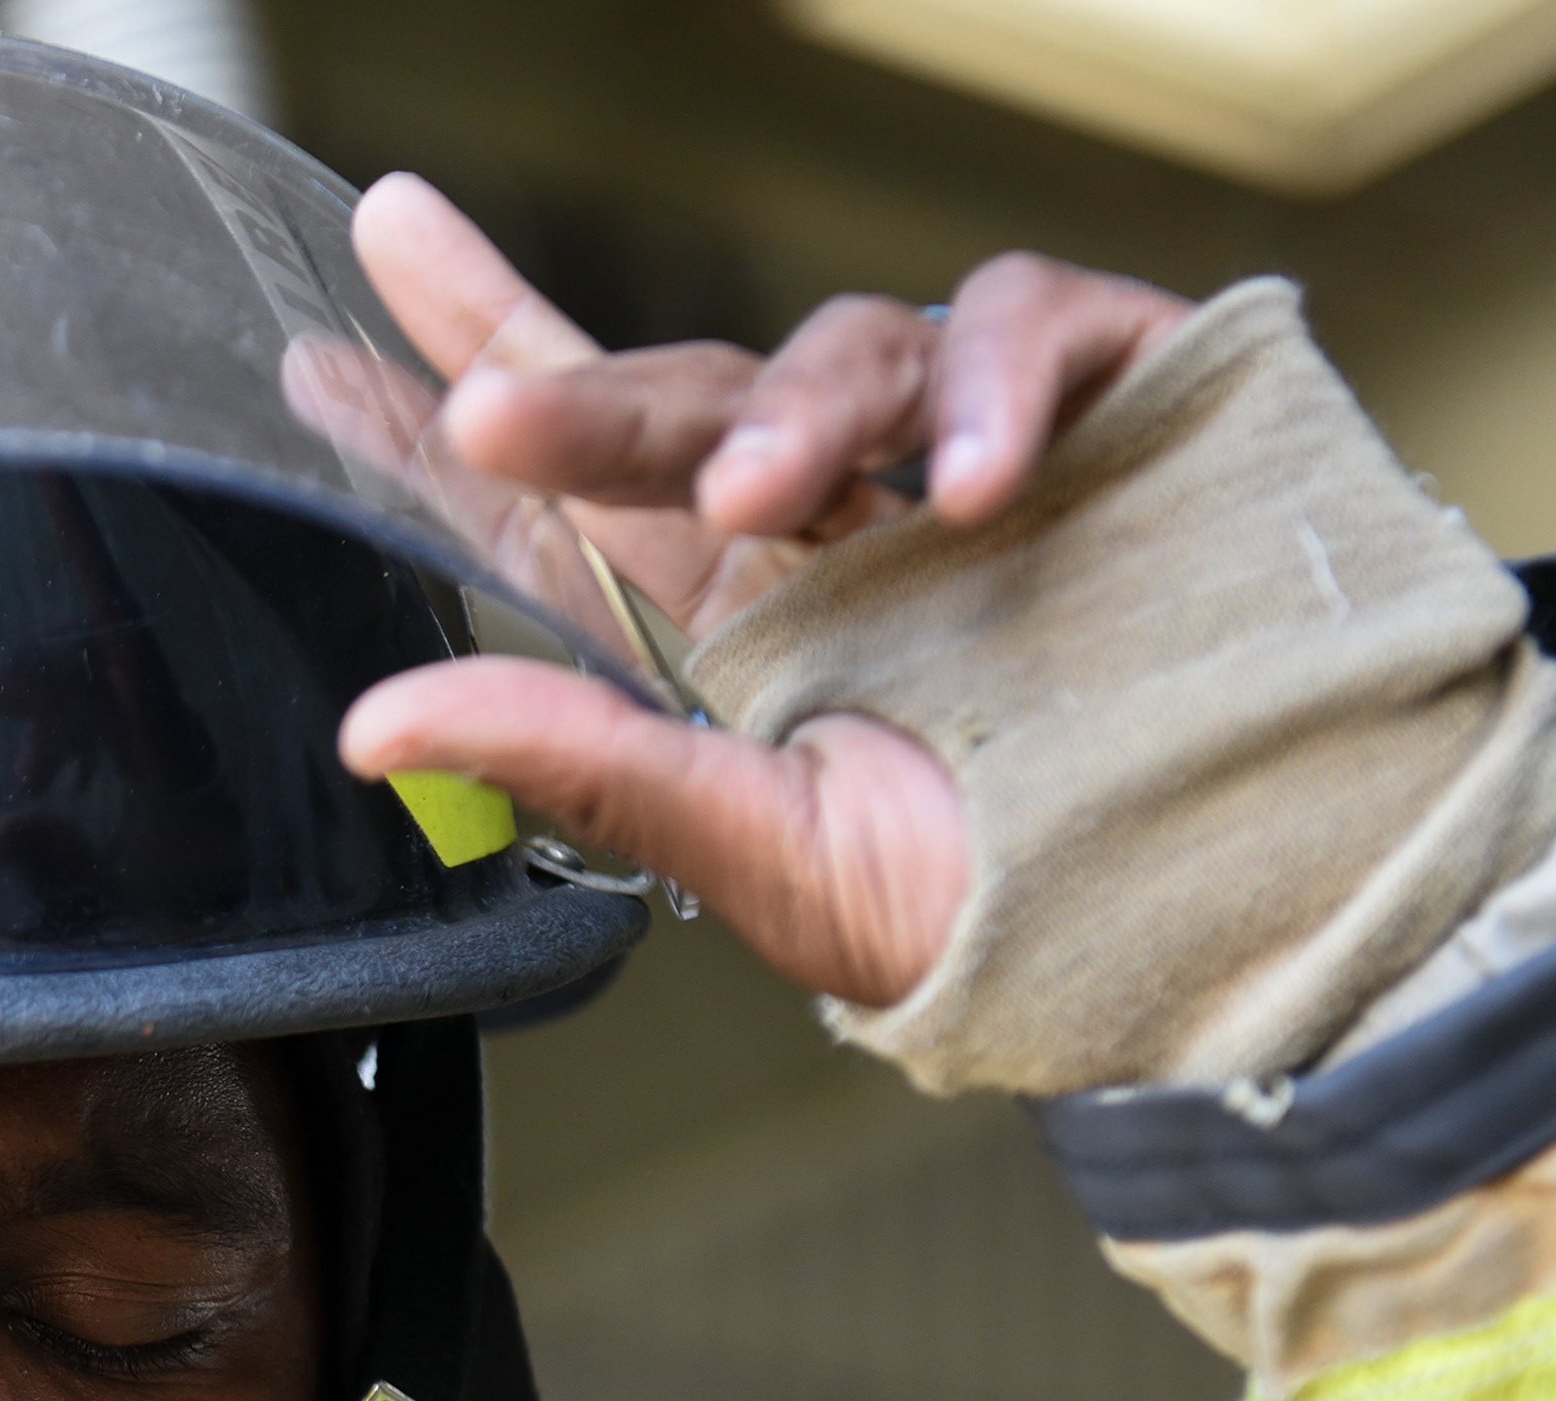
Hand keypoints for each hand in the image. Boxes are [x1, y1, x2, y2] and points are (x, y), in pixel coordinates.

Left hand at [301, 176, 1190, 1006]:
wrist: (1237, 924)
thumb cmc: (1005, 906)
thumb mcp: (763, 852)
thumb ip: (580, 765)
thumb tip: (370, 726)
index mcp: (729, 621)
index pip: (564, 499)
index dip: (453, 422)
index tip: (318, 366)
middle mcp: (828, 520)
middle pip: (664, 392)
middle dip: (562, 373)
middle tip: (484, 402)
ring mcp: (959, 452)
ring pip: (830, 348)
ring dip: (780, 406)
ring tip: (756, 495)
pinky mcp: (1107, 394)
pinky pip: (1022, 321)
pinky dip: (990, 379)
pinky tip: (967, 479)